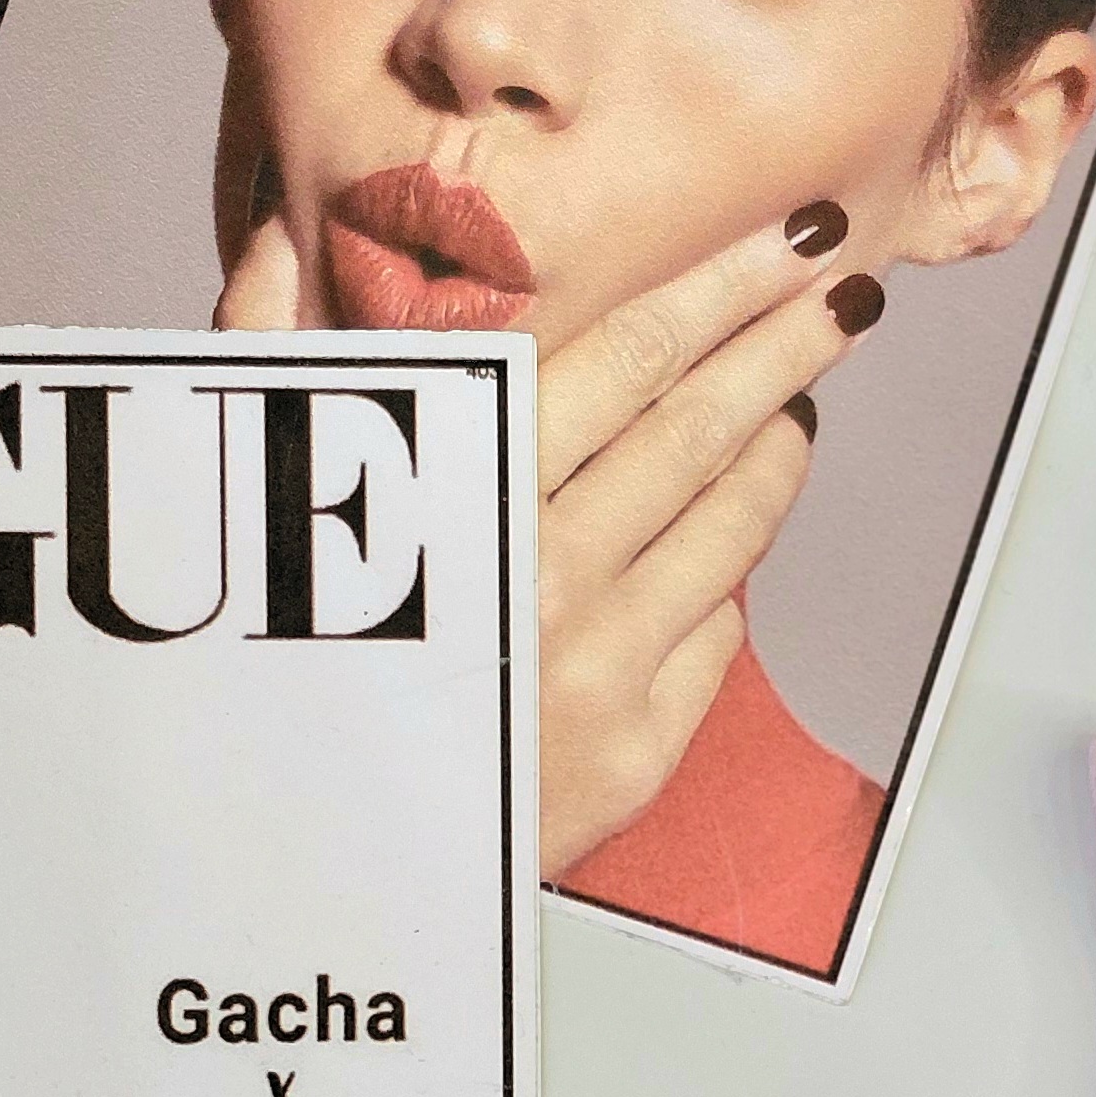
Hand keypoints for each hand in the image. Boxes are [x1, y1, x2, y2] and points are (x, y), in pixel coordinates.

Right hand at [218, 203, 883, 878]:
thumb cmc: (277, 668)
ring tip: (796, 392)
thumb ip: (269, 365)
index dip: (721, 289)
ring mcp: (601, 670)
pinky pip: (714, 635)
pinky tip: (730, 534)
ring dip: (779, 444)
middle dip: (786, 344)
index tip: (788, 239)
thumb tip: (281, 240)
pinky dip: (725, 573)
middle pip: (700, 426)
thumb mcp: (249, 502)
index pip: (625, 357)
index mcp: (457, 495)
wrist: (304, 857)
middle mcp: (541, 576)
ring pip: (730, 524)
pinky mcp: (635, 754)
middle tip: (846, 289)